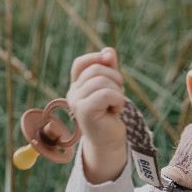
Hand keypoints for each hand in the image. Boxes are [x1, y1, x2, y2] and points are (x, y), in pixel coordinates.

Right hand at [66, 47, 127, 182]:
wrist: (109, 140)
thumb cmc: (110, 113)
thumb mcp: (111, 86)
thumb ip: (109, 68)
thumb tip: (108, 50)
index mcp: (77, 86)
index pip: (81, 63)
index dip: (96, 58)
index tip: (110, 63)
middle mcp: (72, 93)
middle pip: (96, 69)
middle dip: (115, 78)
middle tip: (118, 94)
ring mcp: (76, 102)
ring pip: (101, 80)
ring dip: (118, 90)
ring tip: (117, 102)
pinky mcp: (84, 111)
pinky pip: (106, 93)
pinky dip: (118, 99)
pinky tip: (117, 109)